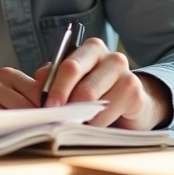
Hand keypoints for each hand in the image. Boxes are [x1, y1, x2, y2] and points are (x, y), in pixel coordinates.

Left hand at [33, 37, 171, 129]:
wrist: (130, 106)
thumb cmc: (95, 93)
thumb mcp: (72, 84)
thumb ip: (54, 79)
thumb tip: (38, 85)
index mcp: (91, 49)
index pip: (69, 65)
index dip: (55, 87)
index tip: (47, 105)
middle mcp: (111, 57)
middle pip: (81, 78)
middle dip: (63, 98)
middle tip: (56, 116)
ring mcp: (126, 74)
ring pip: (92, 97)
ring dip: (78, 113)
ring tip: (72, 122)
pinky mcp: (135, 94)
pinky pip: (107, 112)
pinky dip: (96, 122)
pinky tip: (92, 125)